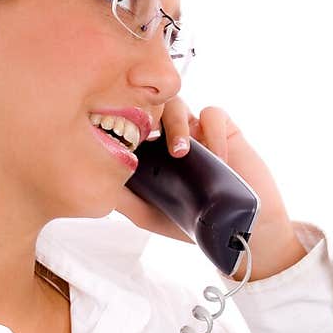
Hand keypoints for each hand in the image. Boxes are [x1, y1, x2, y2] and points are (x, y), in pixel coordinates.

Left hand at [112, 97, 296, 250]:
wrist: (237, 229)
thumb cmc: (191, 223)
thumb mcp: (148, 215)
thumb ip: (124, 198)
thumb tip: (95, 183)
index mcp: (149, 152)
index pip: (130, 124)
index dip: (122, 124)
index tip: (118, 139)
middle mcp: (168, 136)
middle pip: (150, 106)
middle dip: (146, 116)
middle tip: (145, 136)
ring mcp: (195, 130)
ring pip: (178, 103)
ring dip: (176, 124)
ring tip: (180, 152)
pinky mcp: (223, 128)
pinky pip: (212, 113)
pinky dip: (211, 132)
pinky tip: (217, 158)